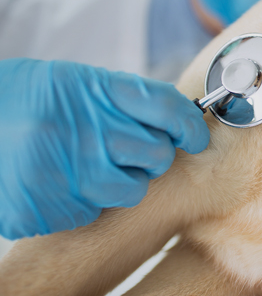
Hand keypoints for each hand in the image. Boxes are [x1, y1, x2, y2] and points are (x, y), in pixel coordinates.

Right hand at [0, 58, 208, 239]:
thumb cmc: (34, 97)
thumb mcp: (81, 82)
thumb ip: (129, 100)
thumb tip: (181, 121)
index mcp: (98, 92)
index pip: (168, 109)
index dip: (189, 125)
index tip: (193, 135)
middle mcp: (88, 133)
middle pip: (158, 155)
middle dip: (151, 154)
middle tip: (125, 148)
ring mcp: (68, 175)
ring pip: (132, 190)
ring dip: (120, 181)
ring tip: (87, 164)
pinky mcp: (47, 209)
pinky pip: (90, 213)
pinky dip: (79, 201)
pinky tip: (57, 180)